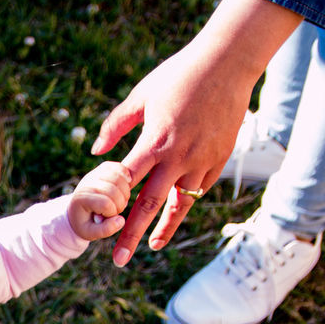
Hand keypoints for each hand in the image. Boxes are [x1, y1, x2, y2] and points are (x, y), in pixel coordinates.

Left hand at [67, 161, 130, 240]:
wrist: (78, 208)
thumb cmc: (85, 222)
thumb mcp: (91, 232)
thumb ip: (105, 230)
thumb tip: (121, 221)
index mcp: (81, 199)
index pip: (106, 204)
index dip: (112, 213)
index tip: (107, 217)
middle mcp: (86, 183)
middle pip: (114, 191)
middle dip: (120, 204)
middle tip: (115, 210)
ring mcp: (95, 173)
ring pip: (119, 178)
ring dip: (125, 192)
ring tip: (119, 200)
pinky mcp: (103, 168)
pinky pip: (119, 167)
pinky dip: (126, 177)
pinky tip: (126, 186)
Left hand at [90, 0, 301, 265]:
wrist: (228, 63)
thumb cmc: (179, 75)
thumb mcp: (141, 96)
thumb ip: (116, 126)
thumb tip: (96, 154)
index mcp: (155, 142)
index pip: (126, 183)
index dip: (110, 205)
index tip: (98, 224)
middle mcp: (178, 157)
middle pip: (150, 206)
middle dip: (131, 235)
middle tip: (118, 260)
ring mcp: (202, 161)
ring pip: (179, 204)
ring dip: (163, 228)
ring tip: (150, 247)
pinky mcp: (219, 160)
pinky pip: (198, 189)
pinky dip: (184, 202)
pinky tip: (173, 215)